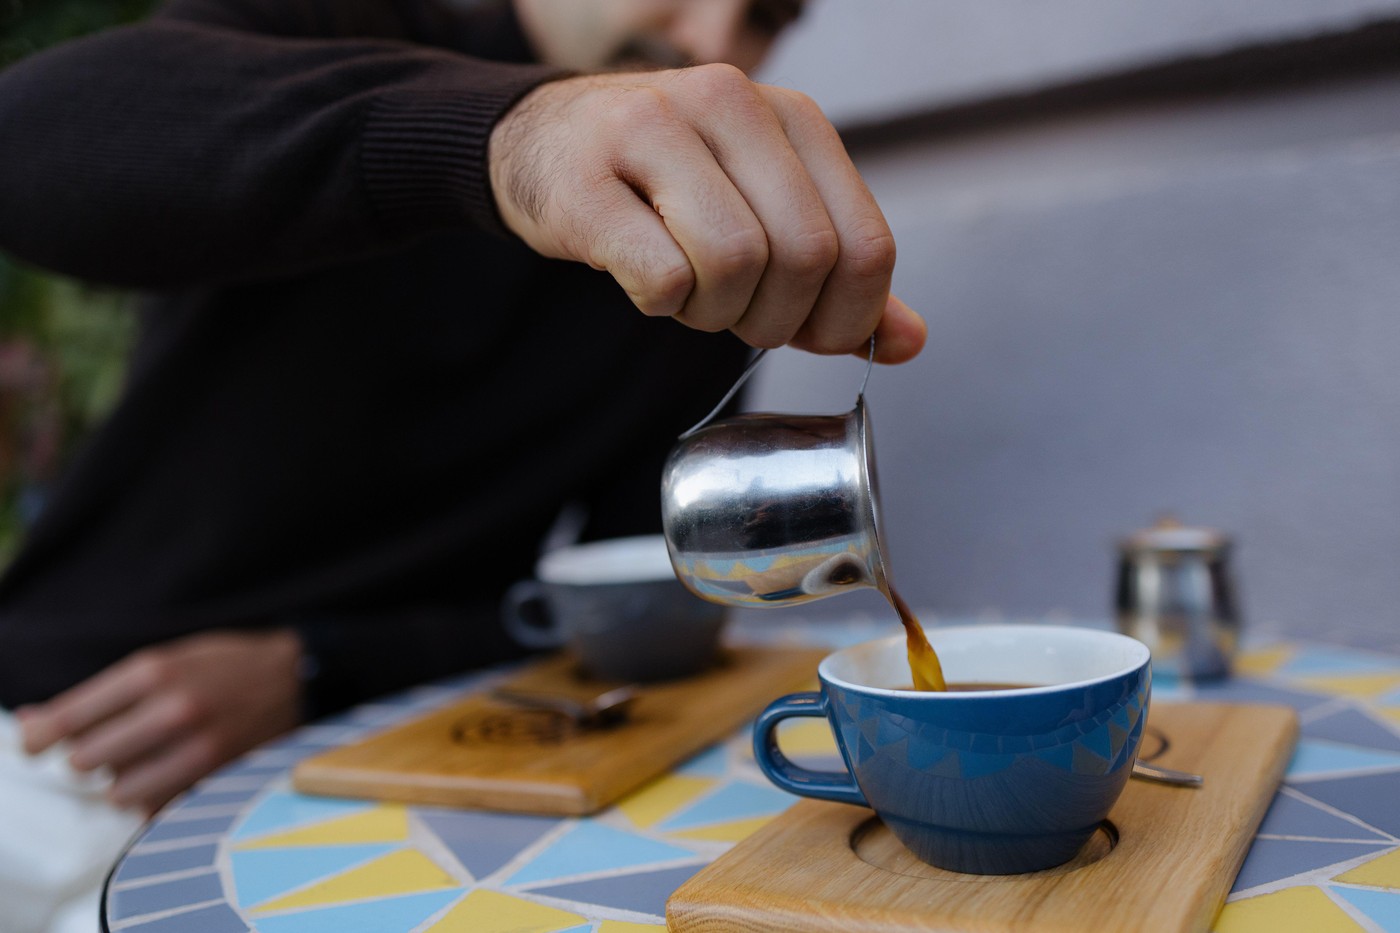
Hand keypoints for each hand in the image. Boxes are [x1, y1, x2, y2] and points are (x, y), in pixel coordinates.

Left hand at [17, 629, 302, 815]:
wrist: (295, 678)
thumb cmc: (224, 667)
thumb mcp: (163, 660)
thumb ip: (100, 695)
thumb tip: (32, 723)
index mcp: (155, 672)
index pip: (71, 718)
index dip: (39, 736)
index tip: (32, 742)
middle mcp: (174, 710)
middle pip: (86, 761)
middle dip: (88, 757)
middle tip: (106, 745)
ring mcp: (197, 749)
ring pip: (118, 793)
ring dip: (121, 782)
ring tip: (144, 760)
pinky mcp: (214, 778)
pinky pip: (155, 809)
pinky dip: (152, 799)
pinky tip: (168, 774)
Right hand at [489, 64, 926, 363]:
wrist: (544, 142)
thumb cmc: (665, 184)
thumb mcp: (765, 209)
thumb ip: (838, 272)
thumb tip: (907, 342)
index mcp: (792, 116)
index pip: (865, 245)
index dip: (846, 317)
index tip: (806, 331)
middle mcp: (731, 104)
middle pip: (805, 258)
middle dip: (776, 320)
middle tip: (737, 314)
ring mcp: (654, 132)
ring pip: (735, 264)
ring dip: (714, 313)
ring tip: (689, 293)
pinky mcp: (588, 180)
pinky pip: (662, 275)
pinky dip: (660, 304)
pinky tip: (643, 279)